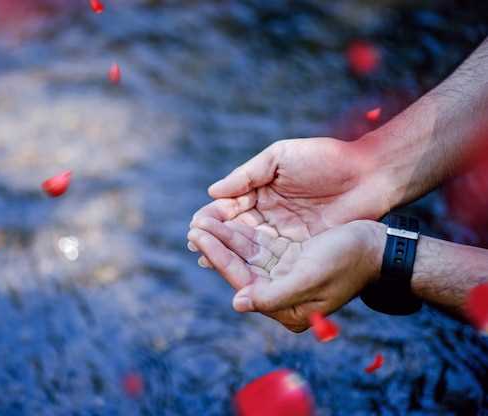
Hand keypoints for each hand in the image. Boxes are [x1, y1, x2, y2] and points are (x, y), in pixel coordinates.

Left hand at [187, 219, 385, 331]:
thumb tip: (237, 303)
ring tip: (202, 220)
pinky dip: (243, 233)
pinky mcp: (290, 260)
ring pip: (247, 254)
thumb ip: (274, 295)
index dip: (218, 257)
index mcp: (286, 307)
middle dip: (217, 245)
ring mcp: (285, 277)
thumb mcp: (310, 277)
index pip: (242, 280)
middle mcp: (282, 295)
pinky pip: (260, 246)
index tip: (197, 237)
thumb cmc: (348, 261)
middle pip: (241, 267)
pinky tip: (226, 220)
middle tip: (193, 226)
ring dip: (226, 237)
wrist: (378, 247)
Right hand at [190, 137, 390, 274]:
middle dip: (215, 236)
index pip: (230, 205)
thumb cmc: (325, 158)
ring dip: (228, 252)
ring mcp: (284, 231)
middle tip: (195, 244)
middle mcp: (269, 212)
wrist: (369, 173)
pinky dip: (254, 264)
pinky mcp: (301, 247)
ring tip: (206, 258)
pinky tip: (237, 269)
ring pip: (250, 244)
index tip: (197, 224)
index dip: (213, 215)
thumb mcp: (280, 158)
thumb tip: (212, 191)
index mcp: (261, 189)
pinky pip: (273, 257)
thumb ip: (246, 175)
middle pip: (235, 228)